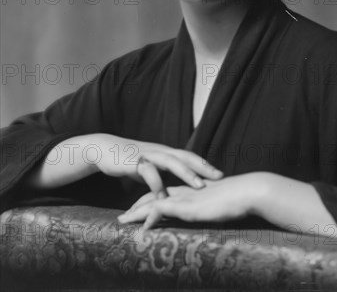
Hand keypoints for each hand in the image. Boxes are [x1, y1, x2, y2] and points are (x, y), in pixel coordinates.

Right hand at [91, 134, 222, 195]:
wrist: (104, 150)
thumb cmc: (128, 160)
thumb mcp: (148, 168)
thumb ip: (160, 176)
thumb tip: (170, 191)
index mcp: (165, 153)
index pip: (189, 157)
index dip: (204, 165)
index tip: (221, 174)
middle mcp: (160, 151)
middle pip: (185, 156)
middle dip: (203, 167)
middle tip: (219, 177)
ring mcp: (148, 155)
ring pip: (171, 162)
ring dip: (186, 174)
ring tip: (199, 186)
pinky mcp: (135, 161)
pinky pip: (149, 173)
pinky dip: (157, 185)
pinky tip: (163, 197)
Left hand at [118, 173, 258, 228]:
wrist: (248, 191)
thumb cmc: (240, 199)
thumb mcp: (219, 203)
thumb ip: (211, 206)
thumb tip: (211, 212)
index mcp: (190, 189)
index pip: (164, 192)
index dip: (150, 200)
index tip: (137, 209)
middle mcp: (184, 191)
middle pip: (153, 195)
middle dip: (136, 206)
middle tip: (122, 216)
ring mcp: (184, 197)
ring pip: (152, 202)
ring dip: (136, 212)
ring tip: (122, 221)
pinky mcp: (187, 205)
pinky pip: (162, 209)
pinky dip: (150, 218)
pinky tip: (142, 229)